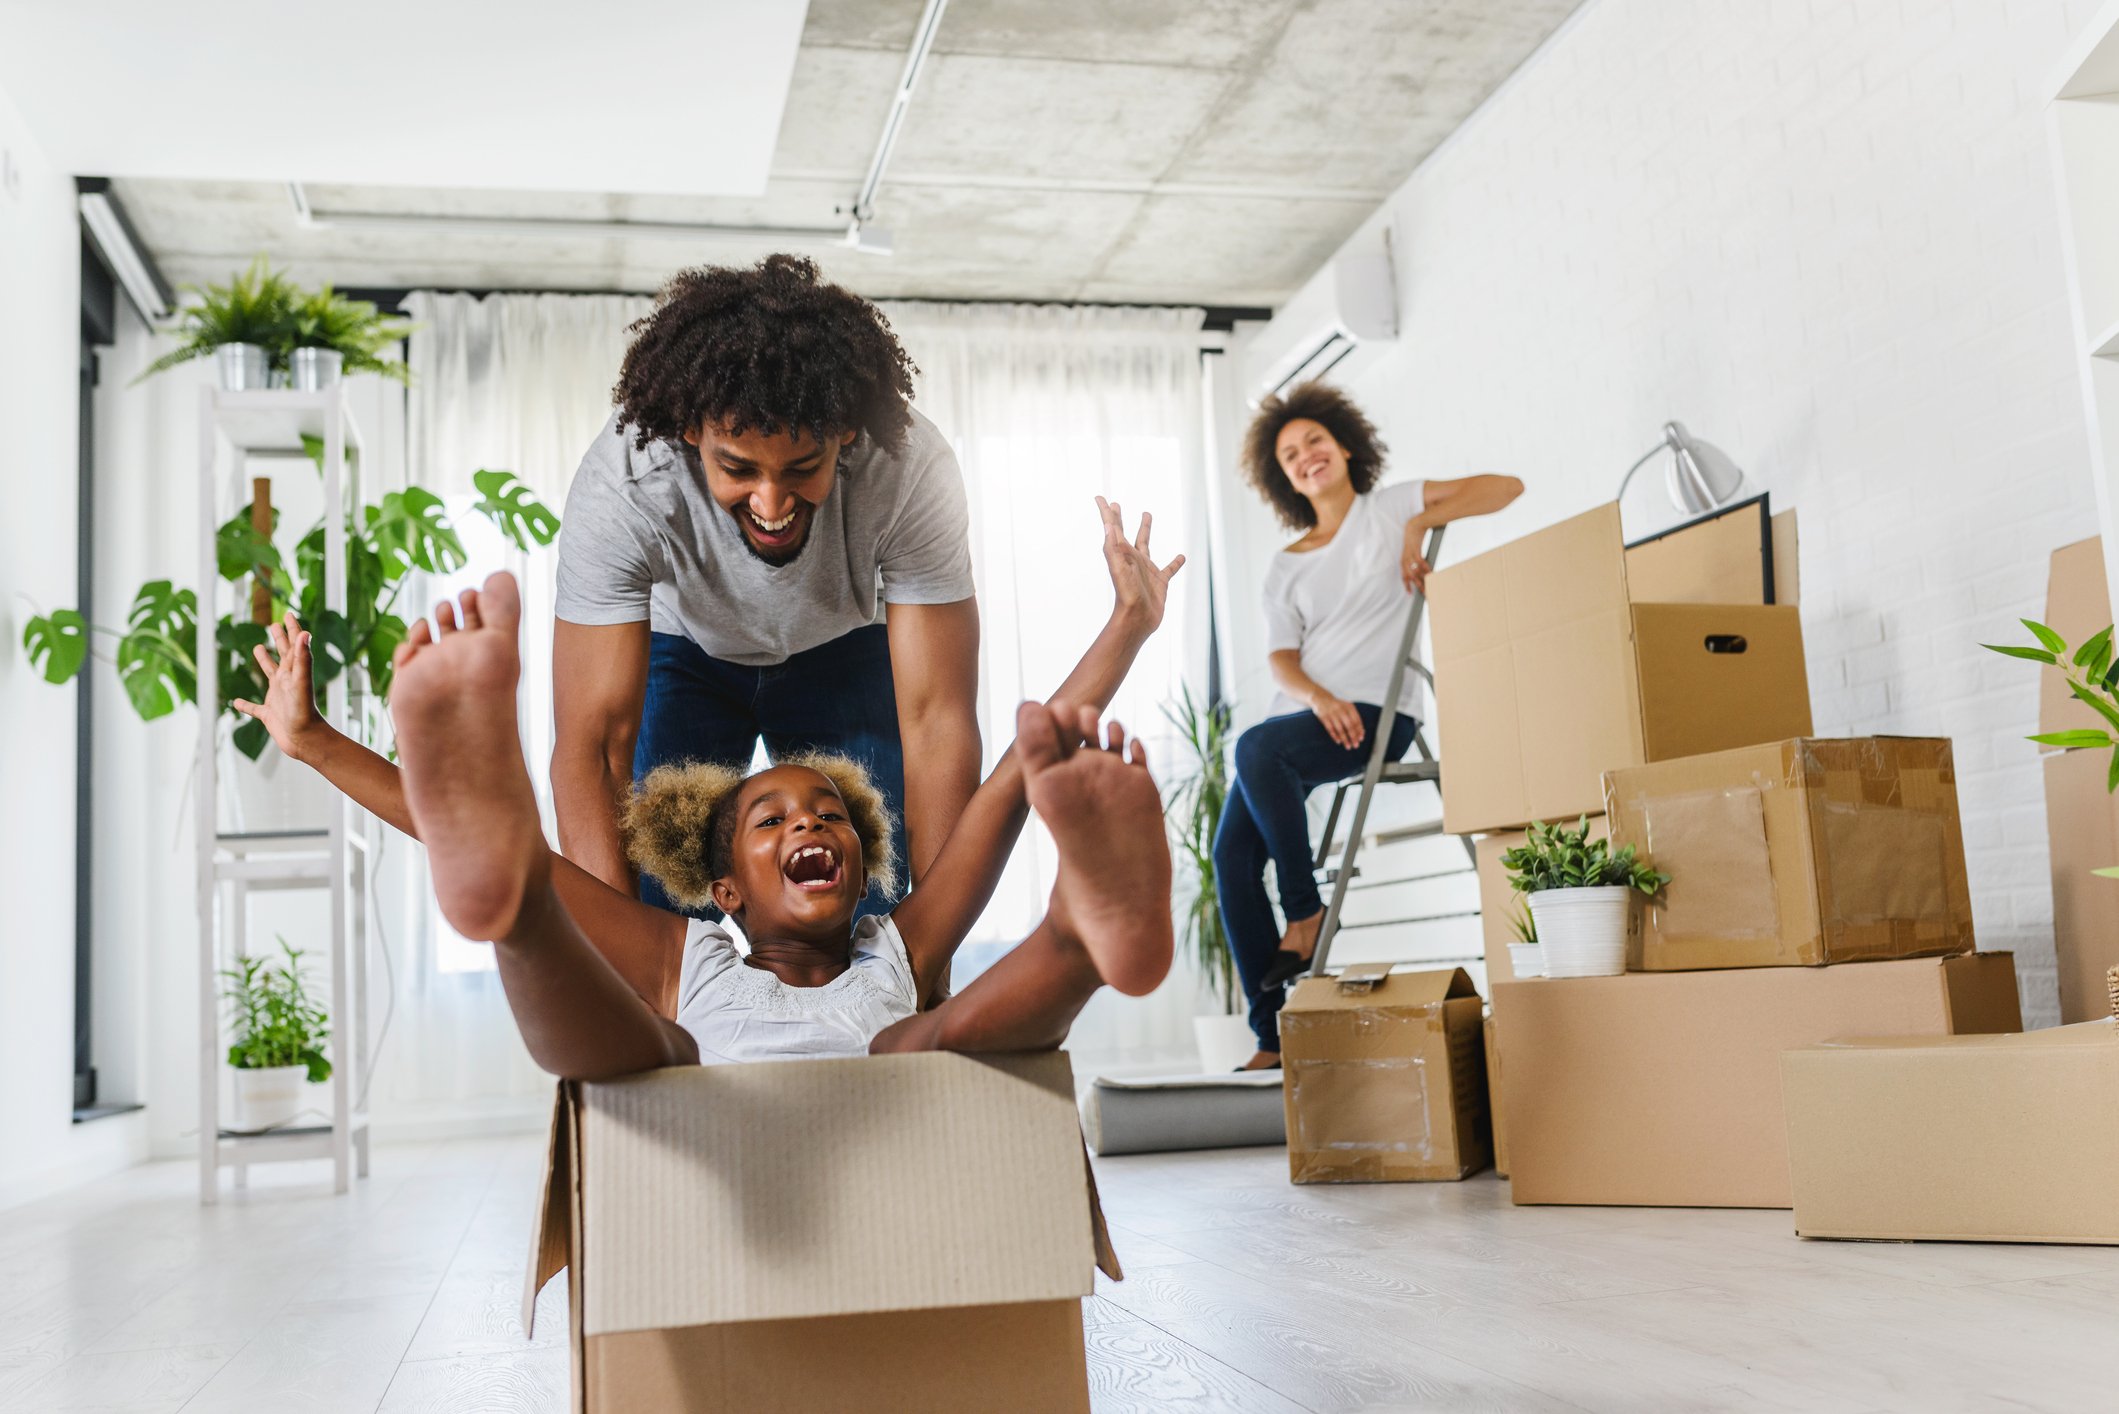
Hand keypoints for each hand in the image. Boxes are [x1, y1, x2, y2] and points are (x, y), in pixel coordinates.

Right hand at [231, 611, 324, 761]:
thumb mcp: (301, 682)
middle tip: (274, 624)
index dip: (292, 629)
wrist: (306, 740)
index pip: (294, 645)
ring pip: (269, 675)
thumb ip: (303, 659)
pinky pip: (255, 708)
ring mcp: (278, 697)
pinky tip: (237, 702)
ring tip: (258, 649)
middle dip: (280, 639)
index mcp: (294, 672)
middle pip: (283, 655)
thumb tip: (305, 633)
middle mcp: (286, 682)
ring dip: (264, 661)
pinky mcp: (269, 714)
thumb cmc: (304, 712)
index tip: (289, 614)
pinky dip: (246, 705)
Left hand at [1097, 495, 1184, 632]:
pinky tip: (1182, 557)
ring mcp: (1146, 569)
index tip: (1099, 498)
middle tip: (1116, 505)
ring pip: (1145, 544)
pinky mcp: (1160, 581)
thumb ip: (1113, 546)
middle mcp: (1132, 558)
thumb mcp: (1119, 567)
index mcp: (1121, 552)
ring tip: (1147, 514)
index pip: (1112, 527)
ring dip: (1144, 529)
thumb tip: (1108, 523)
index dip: (1106, 512)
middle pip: (1124, 532)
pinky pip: (1169, 568)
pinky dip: (1175, 562)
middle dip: (1119, 518)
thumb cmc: (1127, 594)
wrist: (1137, 619)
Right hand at [1310, 693, 1365, 750]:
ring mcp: (1332, 713)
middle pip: (1349, 726)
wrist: (1321, 698)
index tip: (1361, 739)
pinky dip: (1335, 736)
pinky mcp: (1324, 717)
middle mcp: (1341, 709)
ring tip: (1348, 746)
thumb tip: (1362, 732)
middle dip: (1353, 737)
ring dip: (1345, 739)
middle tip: (1356, 745)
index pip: (1356, 720)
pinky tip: (1338, 741)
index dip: (1359, 730)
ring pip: (1340, 729)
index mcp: (1349, 707)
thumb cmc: (1337, 706)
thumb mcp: (1347, 708)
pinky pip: (1330, 729)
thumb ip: (1354, 718)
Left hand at [1401, 520, 1433, 591]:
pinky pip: (1420, 561)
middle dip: (1416, 585)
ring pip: (1414, 570)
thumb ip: (1416, 559)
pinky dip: (1425, 568)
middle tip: (1423, 592)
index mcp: (1403, 559)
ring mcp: (1409, 554)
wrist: (1415, 524)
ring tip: (1427, 585)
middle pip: (1409, 575)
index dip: (1406, 584)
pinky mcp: (1415, 548)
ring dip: (1421, 578)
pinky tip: (1430, 572)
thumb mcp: (1413, 549)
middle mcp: (1405, 558)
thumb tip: (1423, 568)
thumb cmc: (1415, 537)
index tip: (1409, 593)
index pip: (1404, 575)